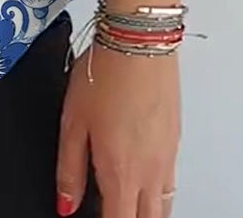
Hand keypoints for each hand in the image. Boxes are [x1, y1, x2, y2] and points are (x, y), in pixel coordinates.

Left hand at [56, 42, 179, 217]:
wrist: (138, 42)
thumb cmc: (105, 75)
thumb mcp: (72, 122)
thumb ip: (69, 168)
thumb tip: (66, 203)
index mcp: (121, 173)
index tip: (92, 217)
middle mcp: (150, 172)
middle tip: (110, 208)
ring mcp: (168, 157)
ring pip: (163, 206)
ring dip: (146, 211)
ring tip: (127, 202)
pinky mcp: (176, 140)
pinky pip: (171, 181)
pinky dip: (158, 191)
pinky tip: (144, 177)